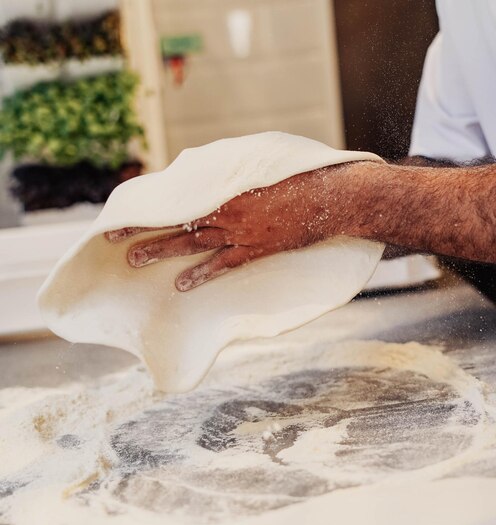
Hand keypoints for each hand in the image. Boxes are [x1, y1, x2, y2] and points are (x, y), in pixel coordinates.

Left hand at [105, 161, 379, 290]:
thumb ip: (227, 168)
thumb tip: (198, 169)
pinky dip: (202, 274)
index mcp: (224, 183)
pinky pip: (224, 265)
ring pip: (192, 242)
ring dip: (162, 251)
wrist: (331, 196)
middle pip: (175, 218)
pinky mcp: (257, 249)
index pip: (176, 192)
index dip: (149, 201)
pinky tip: (181, 285)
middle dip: (143, 227)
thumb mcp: (259, 160)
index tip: (124, 206)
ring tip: (134, 260)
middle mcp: (226, 207)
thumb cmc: (297, 173)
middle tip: (113, 237)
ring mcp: (240, 230)